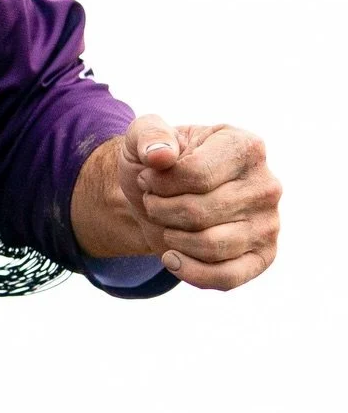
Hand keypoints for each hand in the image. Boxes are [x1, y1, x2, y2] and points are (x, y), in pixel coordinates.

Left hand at [117, 116, 281, 290]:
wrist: (160, 197)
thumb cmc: (157, 164)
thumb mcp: (143, 135)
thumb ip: (148, 134)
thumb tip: (160, 156)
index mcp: (246, 146)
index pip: (196, 174)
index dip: (159, 183)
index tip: (147, 178)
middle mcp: (266, 184)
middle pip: (199, 212)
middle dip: (161, 210)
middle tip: (152, 202)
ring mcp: (269, 223)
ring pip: (211, 246)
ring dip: (172, 239)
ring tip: (164, 223)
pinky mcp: (263, 256)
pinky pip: (228, 277)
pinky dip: (191, 273)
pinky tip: (171, 259)